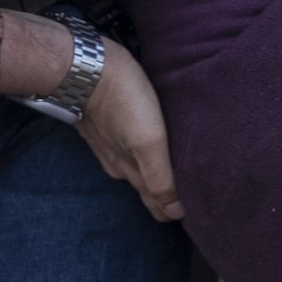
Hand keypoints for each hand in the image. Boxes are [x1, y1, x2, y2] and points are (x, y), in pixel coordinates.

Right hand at [0, 14, 179, 220]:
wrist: (82, 67)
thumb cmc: (122, 100)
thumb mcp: (148, 140)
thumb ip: (159, 177)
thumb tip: (174, 212)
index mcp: (131, 170)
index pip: (157, 203)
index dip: (175, 211)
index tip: (199, 215)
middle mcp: (119, 162)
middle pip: (147, 188)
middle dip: (167, 198)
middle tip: (189, 201)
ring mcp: (109, 143)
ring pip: (136, 168)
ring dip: (156, 176)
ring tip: (175, 177)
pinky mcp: (106, 124)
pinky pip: (128, 148)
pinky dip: (143, 155)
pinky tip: (149, 147)